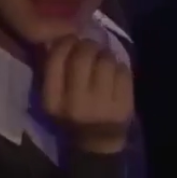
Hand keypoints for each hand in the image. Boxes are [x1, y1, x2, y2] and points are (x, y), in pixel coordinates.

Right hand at [41, 36, 133, 153]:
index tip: (72, 41)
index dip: (66, 42)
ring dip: (106, 55)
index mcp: (53, 99)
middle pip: (84, 54)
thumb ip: (55, 68)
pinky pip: (123, 71)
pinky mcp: (124, 105)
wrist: (97, 144)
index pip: (56, 57)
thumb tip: (64, 33)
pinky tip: (115, 76)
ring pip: (106, 59)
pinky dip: (120, 68)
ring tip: (104, 63)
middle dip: (89, 46)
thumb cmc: (72, 114)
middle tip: (91, 49)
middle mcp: (76, 102)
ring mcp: (102, 105)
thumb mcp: (54, 96)